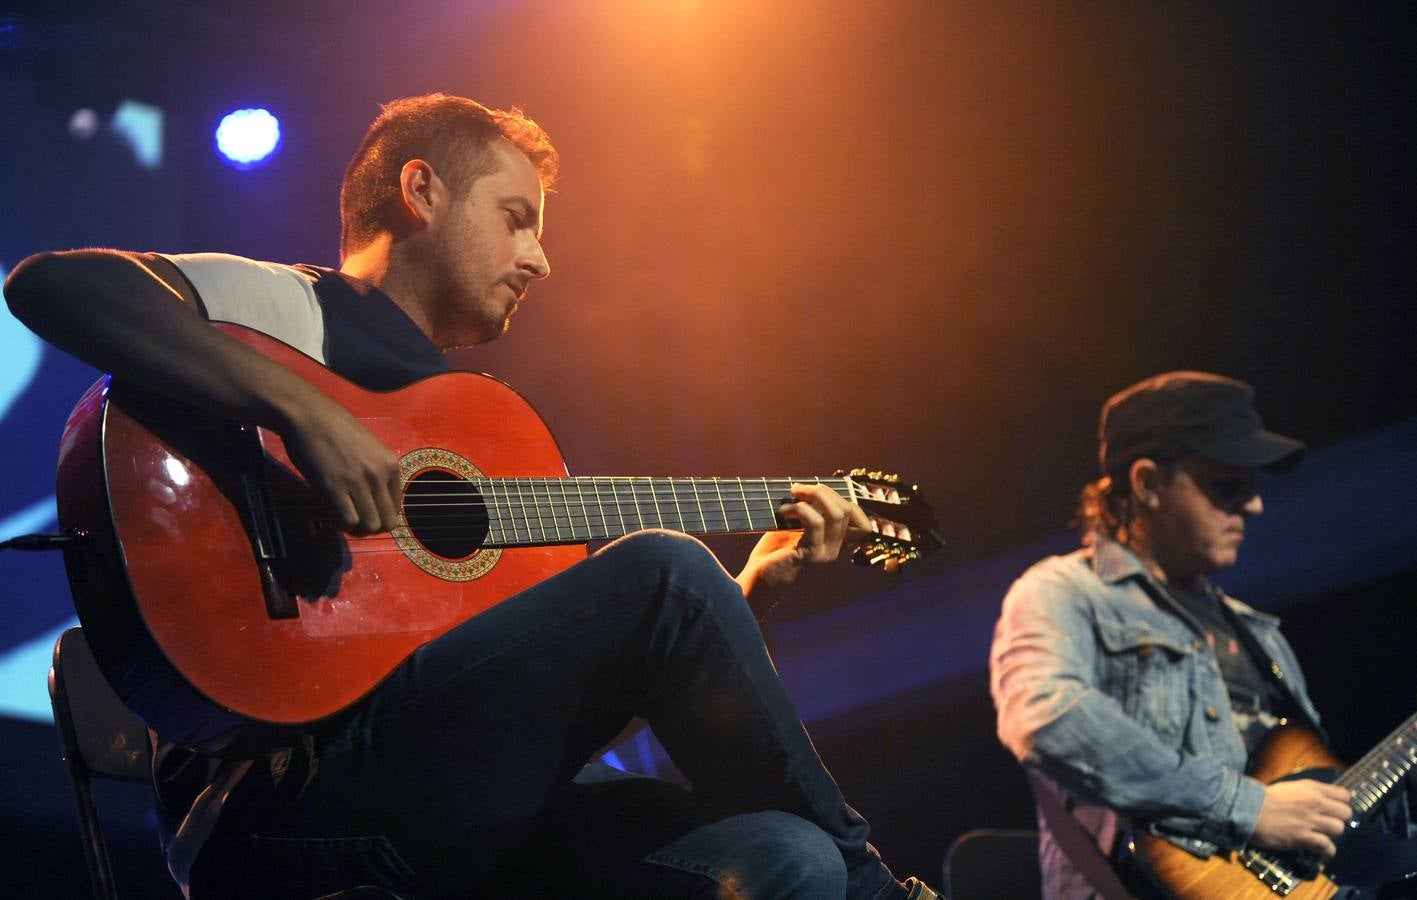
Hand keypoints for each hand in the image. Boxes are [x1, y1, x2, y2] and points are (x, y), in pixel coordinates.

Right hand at [280, 394, 401, 533]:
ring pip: (369, 525)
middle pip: (386, 522)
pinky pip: (348, 520)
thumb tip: (375, 499)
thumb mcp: (369, 448)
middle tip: (354, 523)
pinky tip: (332, 516)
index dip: (380, 517)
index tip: (364, 513)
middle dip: (370, 529)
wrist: (309, 416)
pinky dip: (341, 525)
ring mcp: (358, 482)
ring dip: (356, 530)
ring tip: (343, 520)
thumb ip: (376, 471)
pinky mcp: (335, 487)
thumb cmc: (335, 428)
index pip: (396, 508)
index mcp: (391, 465)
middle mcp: (379, 475)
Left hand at [737, 483, 871, 600]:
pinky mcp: (810, 555)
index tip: (819, 491)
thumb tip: (809, 486)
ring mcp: (825, 553)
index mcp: (834, 543)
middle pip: (847, 510)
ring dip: (813, 495)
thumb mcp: (795, 528)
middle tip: (798, 488)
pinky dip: (800, 509)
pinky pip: (815, 523)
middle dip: (824, 491)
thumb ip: (808, 512)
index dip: (847, 501)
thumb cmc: (773, 553)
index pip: (862, 522)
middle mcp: (835, 549)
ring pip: (836, 514)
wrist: (758, 581)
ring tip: (792, 494)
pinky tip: (783, 511)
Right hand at [1250, 779, 1351, 857]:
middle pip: (1346, 813)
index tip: (1335, 809)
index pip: (1344, 795)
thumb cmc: (1265, 797)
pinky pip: (1327, 846)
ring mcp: (1311, 820)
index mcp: (1311, 788)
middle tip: (1328, 823)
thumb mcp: (1290, 787)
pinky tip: (1322, 852)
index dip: (1342, 803)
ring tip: (1323, 836)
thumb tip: (1320, 799)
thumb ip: (1307, 792)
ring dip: (1332, 834)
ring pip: (1339, 829)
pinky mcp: (1304, 836)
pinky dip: (1327, 851)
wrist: (1249, 809)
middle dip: (1339, 819)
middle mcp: (1315, 803)